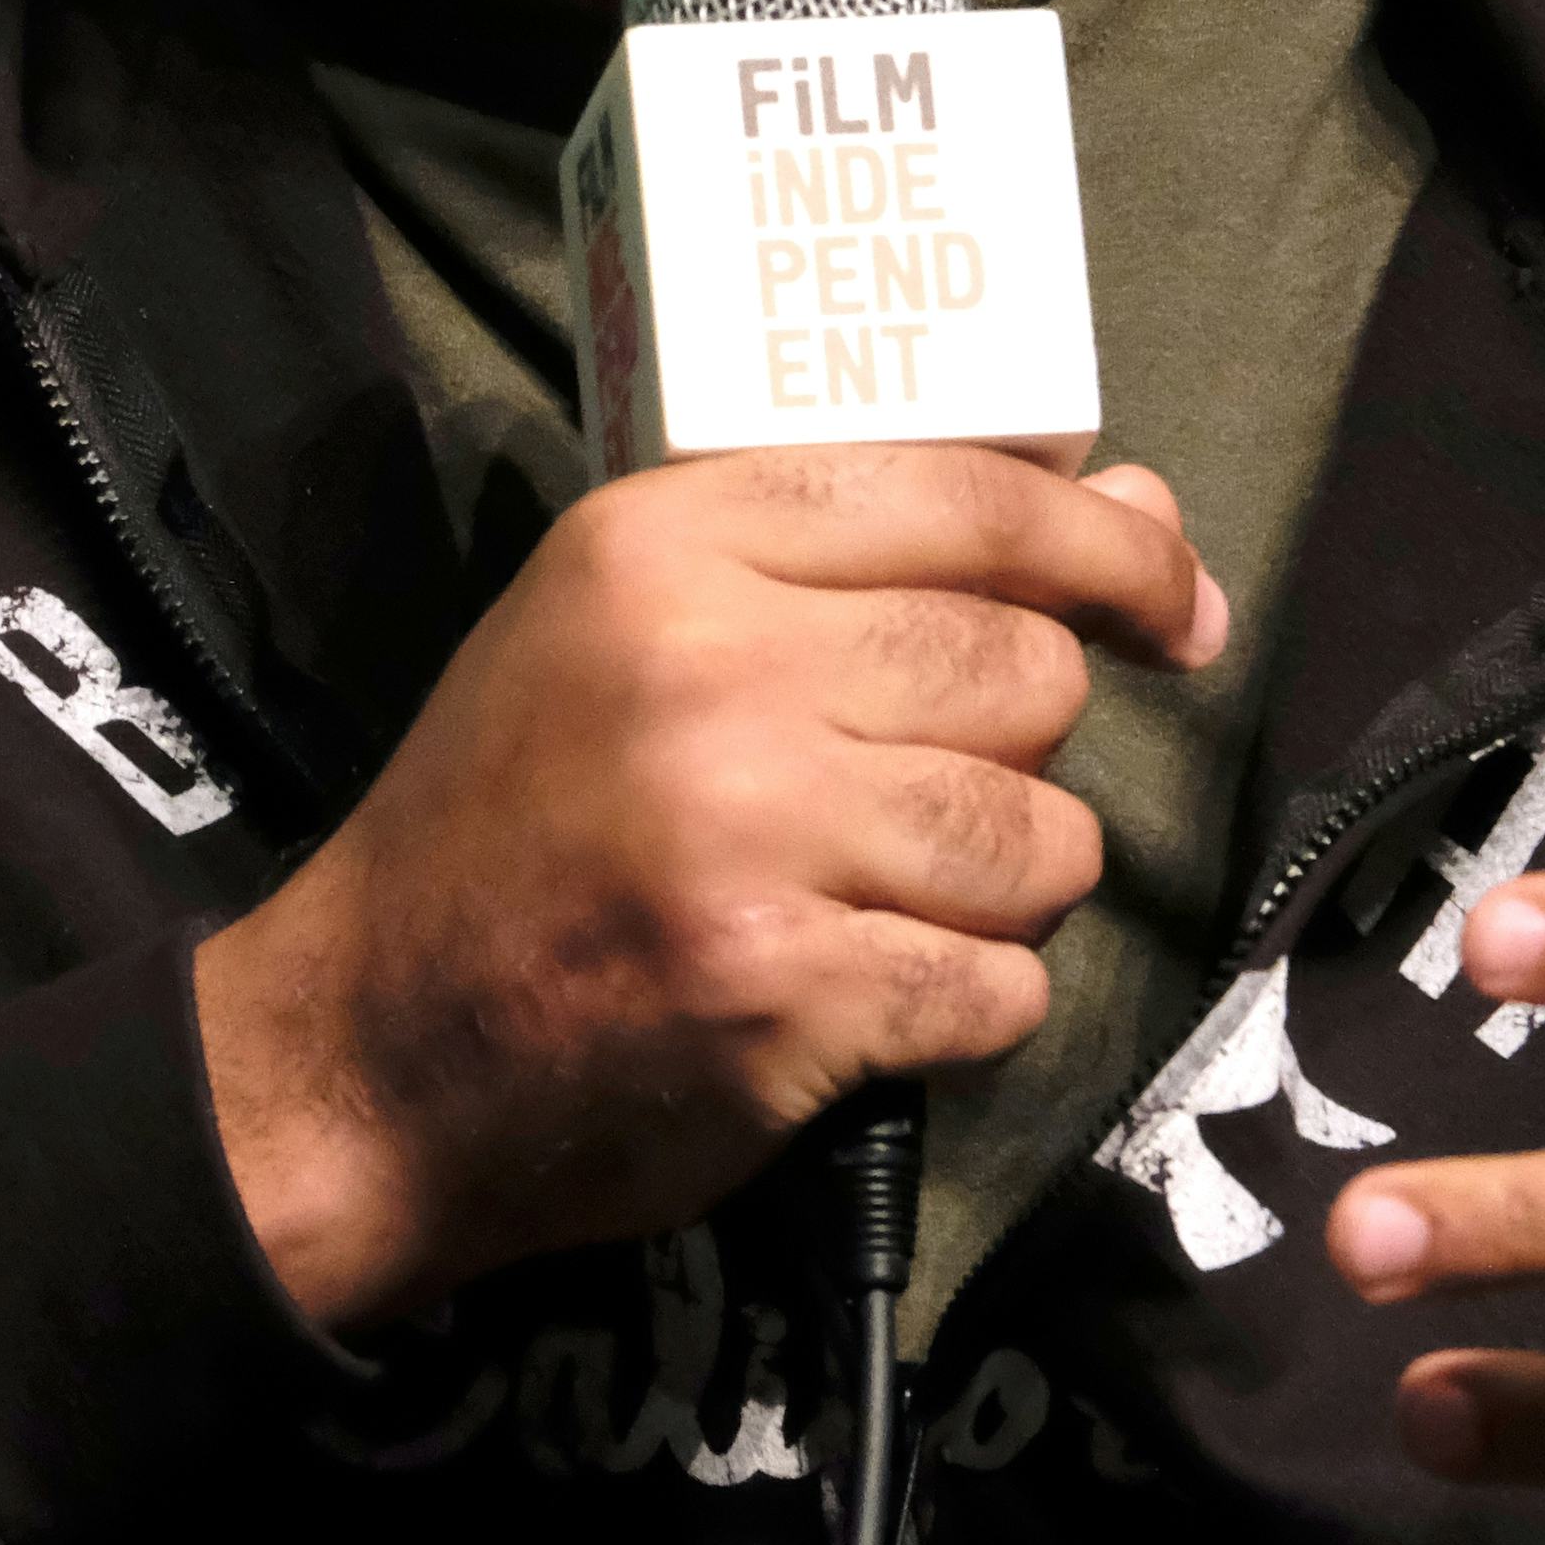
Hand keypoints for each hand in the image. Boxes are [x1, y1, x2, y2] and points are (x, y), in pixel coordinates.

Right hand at [199, 446, 1220, 1330]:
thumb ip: (861, 562)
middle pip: (1020, 672)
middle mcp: (709, 667)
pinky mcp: (781, 992)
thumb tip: (1137, 512)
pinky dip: (972, 1005)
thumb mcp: (631, 625)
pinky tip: (880, 994)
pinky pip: (999, 984)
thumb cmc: (517, 822)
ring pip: (1036, 834)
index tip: (1174, 601)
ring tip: (901, 899)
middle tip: (931, 795)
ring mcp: (747, 833)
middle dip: (1018, 747)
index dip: (1107, 549)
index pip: (966, 495)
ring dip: (1007, 886)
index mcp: (662, 545)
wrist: (370, 1050)